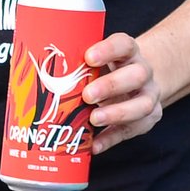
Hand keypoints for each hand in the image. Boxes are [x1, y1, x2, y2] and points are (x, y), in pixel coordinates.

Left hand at [79, 31, 166, 147]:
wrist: (139, 81)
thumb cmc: (109, 70)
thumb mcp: (100, 61)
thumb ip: (79, 65)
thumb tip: (39, 72)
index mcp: (129, 53)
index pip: (124, 45)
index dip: (108, 50)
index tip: (88, 57)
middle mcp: (143, 72)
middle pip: (137, 75)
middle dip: (111, 86)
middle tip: (87, 95)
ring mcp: (149, 96)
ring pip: (143, 105)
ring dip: (117, 113)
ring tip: (94, 119)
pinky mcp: (148, 119)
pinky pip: (132, 131)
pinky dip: (111, 139)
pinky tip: (94, 145)